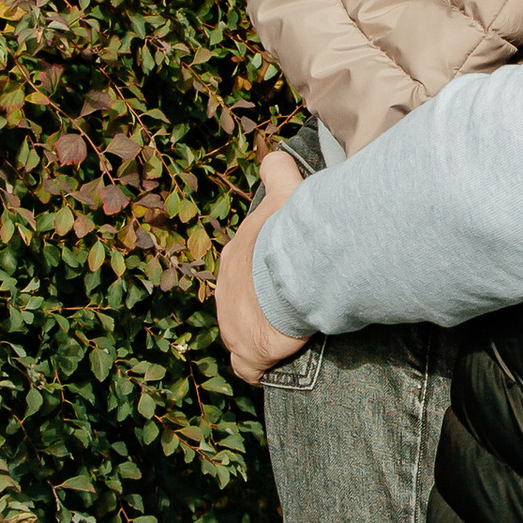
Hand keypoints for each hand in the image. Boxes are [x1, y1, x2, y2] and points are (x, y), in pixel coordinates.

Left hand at [217, 146, 312, 385]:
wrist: (296, 276)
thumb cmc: (290, 234)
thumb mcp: (283, 192)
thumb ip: (276, 171)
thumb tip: (274, 156)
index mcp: (234, 256)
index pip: (244, 265)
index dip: (264, 271)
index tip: (285, 275)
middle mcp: (226, 290)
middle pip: (240, 300)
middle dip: (260, 303)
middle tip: (291, 305)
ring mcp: (232, 324)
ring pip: (240, 332)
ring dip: (260, 334)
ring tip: (287, 336)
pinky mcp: (246, 352)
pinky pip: (247, 366)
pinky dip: (259, 366)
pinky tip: (275, 364)